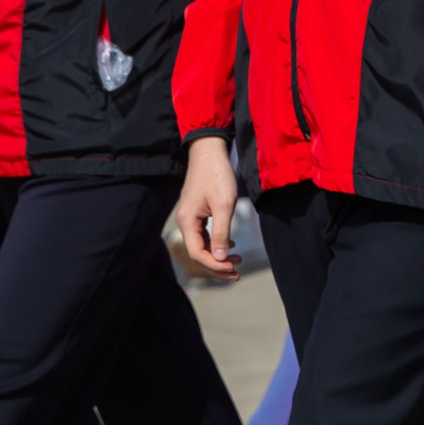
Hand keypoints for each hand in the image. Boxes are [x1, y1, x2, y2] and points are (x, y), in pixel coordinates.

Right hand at [173, 137, 241, 281]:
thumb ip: (221, 233)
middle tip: (237, 273)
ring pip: (202, 245)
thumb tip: (219, 259)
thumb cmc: (217, 175)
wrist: (209, 151)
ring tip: (238, 261)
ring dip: (218, 256)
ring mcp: (190, 217)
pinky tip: (230, 245)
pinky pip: (204, 235)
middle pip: (198, 253)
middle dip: (217, 266)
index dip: (214, 265)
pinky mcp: (197, 212)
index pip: (197, 253)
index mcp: (188, 221)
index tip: (233, 268)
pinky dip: (217, 243)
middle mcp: (185, 222)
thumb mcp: (224, 205)